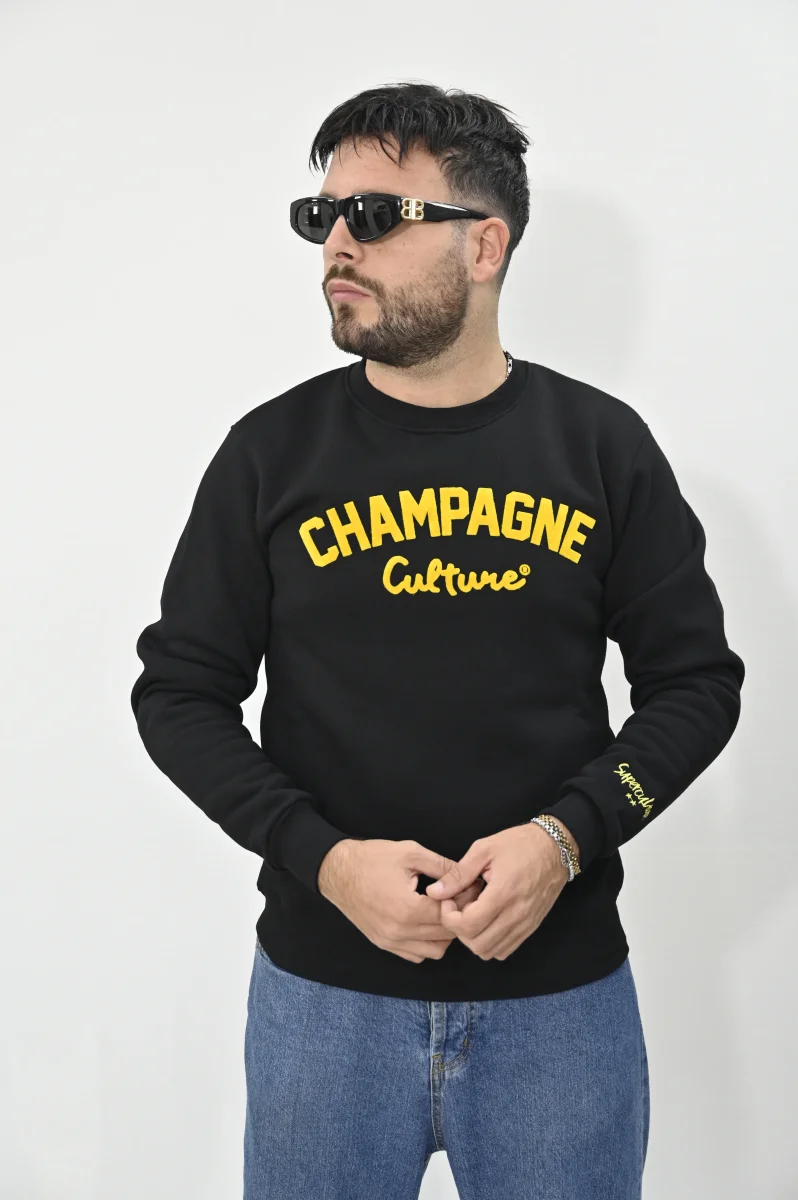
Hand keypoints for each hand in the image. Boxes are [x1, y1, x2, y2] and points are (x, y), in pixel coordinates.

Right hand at [317, 838, 485, 962]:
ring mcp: (390, 941)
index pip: (450, 915)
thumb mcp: (411, 853)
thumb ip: (443, 866)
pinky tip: (424, 921)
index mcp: (408, 909)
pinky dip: (426, 943)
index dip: (463, 901)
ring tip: (440, 910)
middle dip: (456, 916)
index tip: (467, 888)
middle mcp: (400, 932)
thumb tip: (469, 876)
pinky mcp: (383, 944)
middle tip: (458, 898)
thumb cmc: (372, 858)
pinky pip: (416, 955)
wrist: (337, 871)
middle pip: (446, 936)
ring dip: (444, 934)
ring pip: (435, 951)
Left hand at [423, 823, 572, 960]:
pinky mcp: (531, 927)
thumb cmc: (520, 844)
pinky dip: (491, 942)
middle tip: (458, 907)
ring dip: (474, 938)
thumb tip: (434, 892)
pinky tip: (487, 921)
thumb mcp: (484, 849)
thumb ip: (458, 874)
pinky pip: (505, 950)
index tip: (448, 901)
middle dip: (459, 930)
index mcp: (502, 893)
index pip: (468, 926)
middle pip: (477, 944)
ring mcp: (525, 924)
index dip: (449, 918)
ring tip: (473, 913)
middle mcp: (516, 914)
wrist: (556, 848)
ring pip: (491, 951)